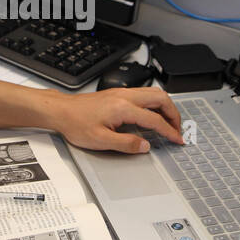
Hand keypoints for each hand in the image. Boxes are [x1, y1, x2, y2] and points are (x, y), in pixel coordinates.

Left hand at [50, 87, 183, 153]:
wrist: (62, 111)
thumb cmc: (76, 123)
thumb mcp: (100, 140)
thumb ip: (126, 144)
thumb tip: (145, 146)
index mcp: (123, 108)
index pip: (155, 120)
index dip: (169, 131)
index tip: (177, 139)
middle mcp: (125, 96)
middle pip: (161, 98)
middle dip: (174, 114)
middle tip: (177, 129)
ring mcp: (122, 93)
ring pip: (154, 93)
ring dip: (166, 107)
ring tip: (169, 122)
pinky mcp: (118, 93)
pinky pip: (144, 94)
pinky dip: (155, 104)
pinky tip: (153, 115)